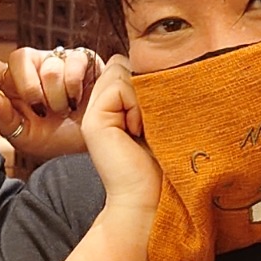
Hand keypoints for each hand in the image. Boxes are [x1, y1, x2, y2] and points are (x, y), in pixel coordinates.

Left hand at [0, 45, 101, 158]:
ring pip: (48, 67)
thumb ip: (5, 120)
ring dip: (58, 96)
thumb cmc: (60, 140)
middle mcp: (34, 67)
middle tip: (45, 110)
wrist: (100, 143)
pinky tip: (81, 98)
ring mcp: (59, 60)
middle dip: (30, 89)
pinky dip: (76, 88)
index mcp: (14, 85)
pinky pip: (72, 64)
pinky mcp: (83, 58)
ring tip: (67, 109)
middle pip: (18, 58)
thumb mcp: (27, 139)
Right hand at [82, 55, 160, 210]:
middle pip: (122, 64)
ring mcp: (93, 113)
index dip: (146, 79)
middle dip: (144, 86)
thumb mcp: (159, 117)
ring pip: (119, 70)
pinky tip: (136, 130)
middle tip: (150, 122)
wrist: (151, 200)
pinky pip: (117, 86)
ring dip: (140, 96)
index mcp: (115, 106)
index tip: (158, 113)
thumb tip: (150, 61)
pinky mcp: (93, 121)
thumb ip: (148, 89)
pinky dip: (135, 105)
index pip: (126, 66)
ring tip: (143, 128)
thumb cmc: (167, 163)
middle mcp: (101, 106)